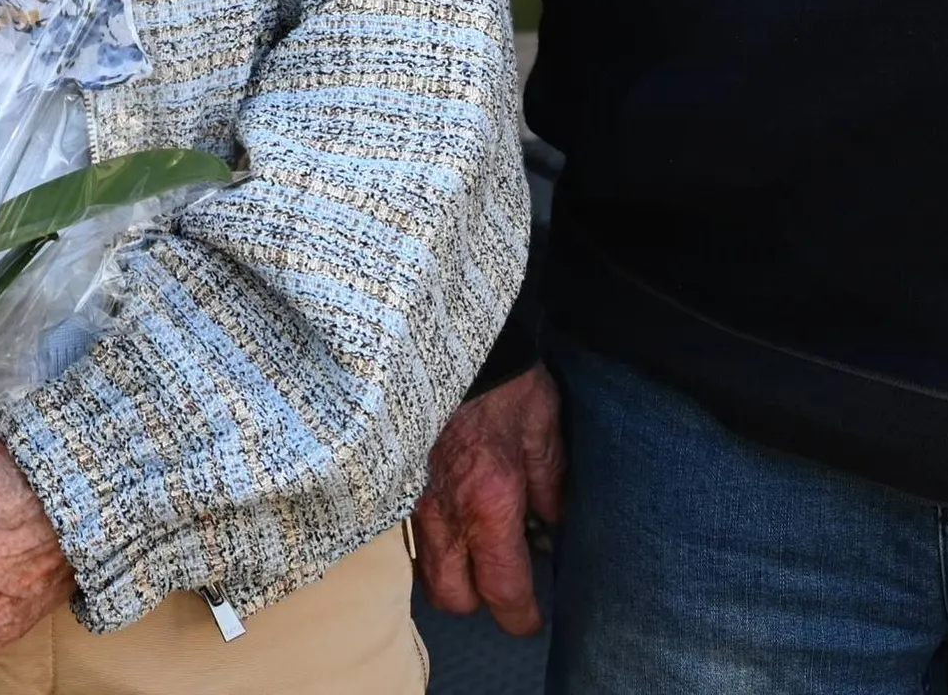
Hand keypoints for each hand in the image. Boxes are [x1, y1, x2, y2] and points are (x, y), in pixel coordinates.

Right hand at [415, 370, 563, 637]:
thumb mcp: (541, 422)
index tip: (531, 619)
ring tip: (473, 551)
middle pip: (453, 597)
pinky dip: (427, 541)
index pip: (503, 589)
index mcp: (490, 501)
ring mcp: (411, 498)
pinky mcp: (393, 479)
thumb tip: (553, 519)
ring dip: (448, 573)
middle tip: (502, 582)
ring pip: (423, 570)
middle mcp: (445, 512)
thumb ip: (550, 478)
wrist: (435, 329)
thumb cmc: (496, 372)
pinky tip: (446, 518)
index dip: (520, 616)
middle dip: (479, 601)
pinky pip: (407, 534)